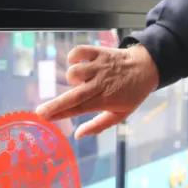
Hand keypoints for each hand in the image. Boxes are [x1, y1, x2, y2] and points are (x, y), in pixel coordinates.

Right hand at [36, 44, 159, 138]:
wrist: (146, 67)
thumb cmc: (131, 93)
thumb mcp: (120, 114)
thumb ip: (98, 125)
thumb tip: (77, 135)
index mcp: (106, 100)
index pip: (80, 109)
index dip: (62, 114)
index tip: (46, 119)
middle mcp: (100, 83)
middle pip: (74, 95)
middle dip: (55, 105)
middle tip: (40, 112)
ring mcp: (99, 67)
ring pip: (75, 72)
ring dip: (72, 78)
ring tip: (79, 81)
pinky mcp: (99, 52)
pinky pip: (79, 52)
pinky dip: (73, 57)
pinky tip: (75, 63)